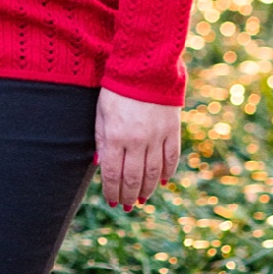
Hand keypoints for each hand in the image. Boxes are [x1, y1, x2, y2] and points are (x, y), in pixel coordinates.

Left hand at [95, 86, 180, 209]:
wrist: (144, 67)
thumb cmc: (117, 89)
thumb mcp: (102, 113)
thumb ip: (102, 140)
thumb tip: (100, 166)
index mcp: (116, 136)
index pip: (113, 175)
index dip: (111, 192)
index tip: (111, 202)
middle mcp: (137, 140)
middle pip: (133, 179)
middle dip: (128, 196)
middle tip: (126, 206)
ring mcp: (157, 136)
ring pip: (153, 173)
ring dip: (147, 189)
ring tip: (141, 199)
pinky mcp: (172, 130)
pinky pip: (171, 158)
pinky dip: (168, 173)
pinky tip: (163, 181)